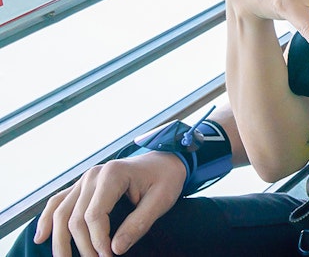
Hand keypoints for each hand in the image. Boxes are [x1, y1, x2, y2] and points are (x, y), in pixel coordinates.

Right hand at [36, 152, 186, 256]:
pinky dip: (47, 220)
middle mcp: (93, 175)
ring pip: (61, 212)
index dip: (98, 240)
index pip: (94, 215)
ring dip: (60, 240)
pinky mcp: (82, 186)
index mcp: (113, 174)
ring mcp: (85, 179)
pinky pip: (58, 202)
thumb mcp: (161, 201)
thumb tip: (116, 249)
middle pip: (75, 217)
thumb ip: (139, 224)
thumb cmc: (166, 179)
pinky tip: (42, 238)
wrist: (164, 162)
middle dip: (83, 245)